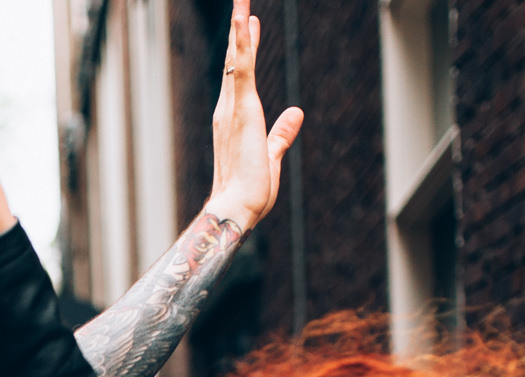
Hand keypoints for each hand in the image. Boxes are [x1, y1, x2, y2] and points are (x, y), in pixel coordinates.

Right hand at [203, 0, 304, 231]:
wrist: (235, 208)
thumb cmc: (249, 193)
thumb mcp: (272, 156)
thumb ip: (282, 134)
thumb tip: (296, 113)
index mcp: (234, 119)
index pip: (239, 76)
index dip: (244, 48)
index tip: (250, 24)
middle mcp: (228, 109)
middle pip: (235, 61)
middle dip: (239, 30)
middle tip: (242, 2)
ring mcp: (232, 107)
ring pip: (237, 58)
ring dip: (239, 28)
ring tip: (241, 0)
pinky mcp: (242, 109)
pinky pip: (242, 68)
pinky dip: (242, 43)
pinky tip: (244, 19)